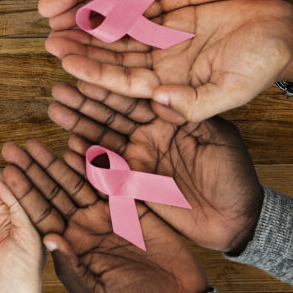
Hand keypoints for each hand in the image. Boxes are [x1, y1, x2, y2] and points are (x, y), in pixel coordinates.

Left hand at [1, 139, 207, 292]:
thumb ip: (70, 268)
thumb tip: (46, 238)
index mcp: (72, 244)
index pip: (41, 214)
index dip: (23, 194)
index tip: (4, 173)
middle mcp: (85, 225)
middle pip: (53, 191)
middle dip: (33, 170)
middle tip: (11, 148)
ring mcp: (107, 212)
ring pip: (77, 180)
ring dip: (56, 161)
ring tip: (35, 143)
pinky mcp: (131, 203)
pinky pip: (110, 177)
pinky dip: (94, 161)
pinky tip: (77, 145)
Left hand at [45, 0, 292, 120]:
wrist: (285, 35)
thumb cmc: (262, 65)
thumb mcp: (231, 88)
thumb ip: (195, 101)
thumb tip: (158, 102)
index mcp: (169, 87)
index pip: (122, 82)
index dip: (94, 72)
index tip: (65, 61)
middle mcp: (160, 67)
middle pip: (112, 59)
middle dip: (81, 49)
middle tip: (49, 38)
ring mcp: (164, 43)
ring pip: (119, 35)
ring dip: (90, 27)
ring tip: (59, 17)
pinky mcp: (170, 18)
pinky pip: (135, 11)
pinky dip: (114, 6)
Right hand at [48, 82, 262, 253]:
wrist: (237, 221)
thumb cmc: (236, 177)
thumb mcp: (219, 138)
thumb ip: (190, 115)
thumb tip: (160, 95)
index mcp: (169, 118)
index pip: (134, 96)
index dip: (108, 85)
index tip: (83, 71)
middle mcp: (150, 135)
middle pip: (110, 114)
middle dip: (83, 102)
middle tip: (57, 88)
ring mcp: (140, 159)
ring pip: (103, 139)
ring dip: (78, 125)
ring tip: (55, 110)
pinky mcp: (134, 185)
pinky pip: (106, 171)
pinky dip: (87, 160)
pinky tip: (67, 148)